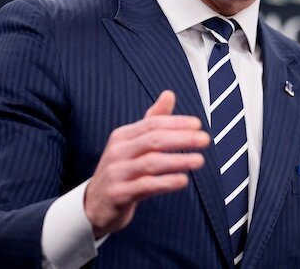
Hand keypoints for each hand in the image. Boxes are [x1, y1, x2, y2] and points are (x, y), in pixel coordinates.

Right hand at [83, 90, 209, 237]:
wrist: (94, 205)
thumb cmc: (120, 171)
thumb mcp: (132, 144)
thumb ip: (152, 120)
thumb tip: (169, 94)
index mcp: (122, 136)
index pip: (152, 124)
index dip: (176, 123)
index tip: (198, 124)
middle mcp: (118, 151)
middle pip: (153, 140)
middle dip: (181, 138)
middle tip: (205, 139)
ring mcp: (116, 173)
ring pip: (150, 163)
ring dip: (178, 161)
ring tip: (199, 160)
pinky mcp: (118, 194)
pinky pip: (145, 186)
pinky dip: (165, 183)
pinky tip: (182, 181)